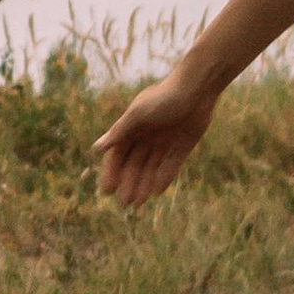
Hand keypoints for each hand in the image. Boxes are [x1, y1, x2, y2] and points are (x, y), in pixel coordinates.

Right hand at [95, 68, 217, 211]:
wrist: (197, 89)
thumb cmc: (163, 98)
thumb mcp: (138, 114)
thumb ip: (119, 132)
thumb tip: (96, 149)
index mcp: (133, 127)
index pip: (118, 154)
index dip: (112, 172)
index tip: (107, 190)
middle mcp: (147, 136)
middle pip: (134, 164)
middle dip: (128, 183)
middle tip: (124, 203)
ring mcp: (165, 142)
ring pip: (151, 168)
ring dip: (143, 185)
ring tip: (137, 204)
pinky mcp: (182, 147)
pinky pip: (170, 167)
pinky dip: (162, 179)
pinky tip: (155, 193)